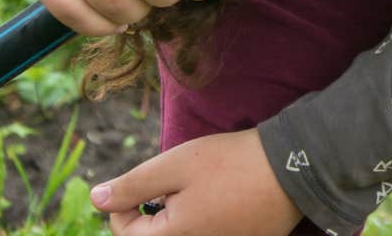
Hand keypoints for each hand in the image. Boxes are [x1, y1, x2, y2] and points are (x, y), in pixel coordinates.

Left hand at [91, 128, 304, 234]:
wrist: (295, 166)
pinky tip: (226, 196)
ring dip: (183, 214)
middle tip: (176, 182)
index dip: (124, 204)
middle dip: (156, 210)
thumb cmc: (232, 163)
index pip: (127, 234)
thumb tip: (97, 199)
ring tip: (204, 187)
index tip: (144, 180)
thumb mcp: (176, 165)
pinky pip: (214, 232)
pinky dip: (211, 217)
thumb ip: (133, 185)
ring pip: (186, 233)